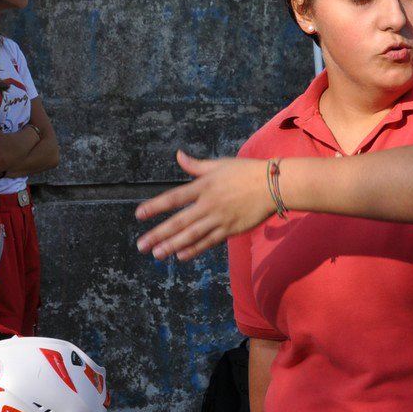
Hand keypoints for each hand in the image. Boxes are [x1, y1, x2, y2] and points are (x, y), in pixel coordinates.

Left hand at [134, 150, 274, 260]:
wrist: (274, 185)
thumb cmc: (246, 172)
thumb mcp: (219, 164)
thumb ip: (196, 165)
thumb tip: (178, 156)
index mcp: (204, 186)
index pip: (174, 198)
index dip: (155, 207)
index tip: (139, 215)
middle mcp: (208, 204)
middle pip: (179, 221)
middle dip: (158, 234)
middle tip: (141, 245)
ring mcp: (219, 219)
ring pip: (191, 235)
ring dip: (172, 246)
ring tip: (157, 254)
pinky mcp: (230, 230)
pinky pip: (208, 242)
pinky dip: (194, 249)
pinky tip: (181, 255)